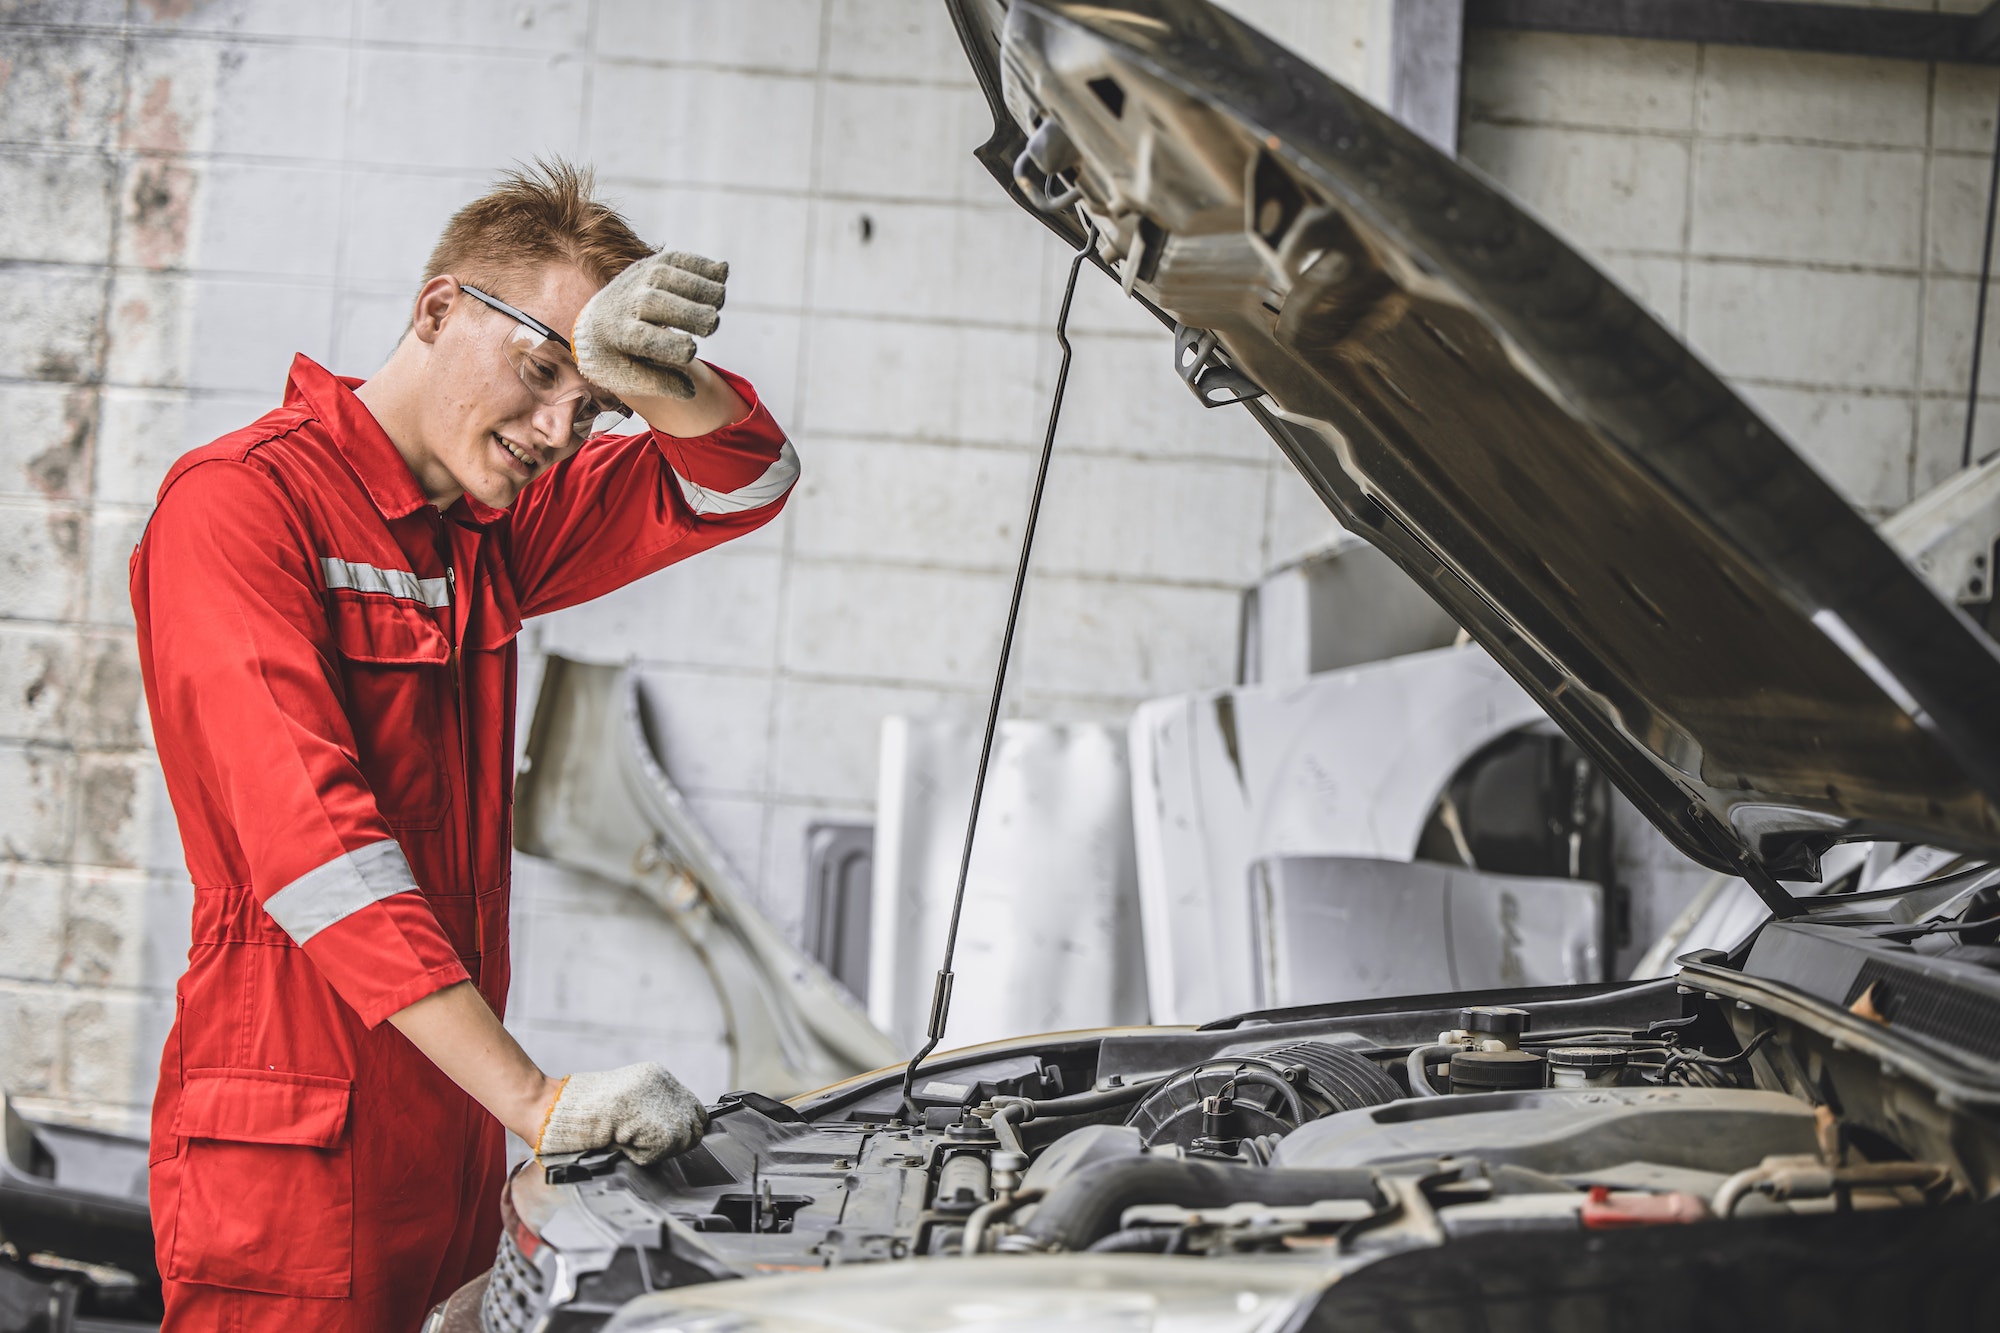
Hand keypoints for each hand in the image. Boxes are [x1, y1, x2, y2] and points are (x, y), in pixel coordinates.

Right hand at [534, 1062, 707, 1163]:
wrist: (550, 1108)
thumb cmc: (579, 1111)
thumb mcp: (624, 1100)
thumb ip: (651, 1108)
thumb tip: (676, 1130)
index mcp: (657, 1076)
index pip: (693, 1109)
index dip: (682, 1129)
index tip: (664, 1140)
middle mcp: (663, 1084)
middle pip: (695, 1125)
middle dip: (675, 1142)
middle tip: (642, 1145)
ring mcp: (659, 1101)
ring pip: (682, 1140)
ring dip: (657, 1149)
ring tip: (627, 1142)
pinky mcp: (650, 1120)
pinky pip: (661, 1151)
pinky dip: (643, 1156)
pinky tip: (621, 1145)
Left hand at [572, 250, 727, 401]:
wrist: (593, 325)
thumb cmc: (617, 358)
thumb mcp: (627, 378)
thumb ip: (657, 384)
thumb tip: (689, 392)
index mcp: (615, 333)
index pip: (641, 338)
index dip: (669, 345)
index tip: (692, 352)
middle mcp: (624, 302)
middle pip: (655, 302)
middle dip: (688, 312)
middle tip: (712, 325)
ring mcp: (636, 279)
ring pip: (665, 274)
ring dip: (697, 285)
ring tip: (720, 300)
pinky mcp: (650, 264)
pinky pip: (675, 259)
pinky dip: (699, 263)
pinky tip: (721, 273)